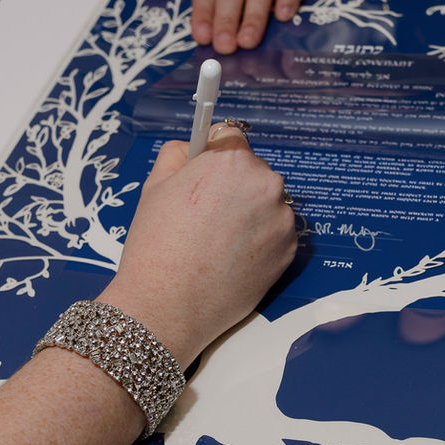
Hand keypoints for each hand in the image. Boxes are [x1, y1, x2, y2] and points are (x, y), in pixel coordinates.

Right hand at [99, 124, 296, 364]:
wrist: (168, 306)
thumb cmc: (156, 246)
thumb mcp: (155, 186)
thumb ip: (178, 153)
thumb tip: (194, 147)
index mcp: (232, 160)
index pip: (230, 137)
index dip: (213, 155)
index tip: (203, 172)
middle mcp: (266, 183)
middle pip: (251, 171)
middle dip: (233, 185)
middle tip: (204, 216)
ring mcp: (282, 219)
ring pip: (265, 203)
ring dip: (249, 213)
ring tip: (217, 241)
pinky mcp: (290, 251)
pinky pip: (275, 232)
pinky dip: (259, 240)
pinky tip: (232, 257)